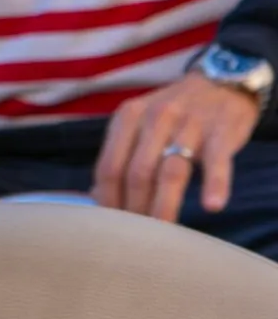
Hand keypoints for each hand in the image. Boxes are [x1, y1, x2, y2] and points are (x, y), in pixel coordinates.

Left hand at [93, 75, 258, 221]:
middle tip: (138, 237)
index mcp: (128, 116)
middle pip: (137, 173)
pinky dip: (214, 185)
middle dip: (134, 209)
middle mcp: (155, 117)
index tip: (111, 225)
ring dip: (164, 206)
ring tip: (162, 233)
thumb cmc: (173, 111)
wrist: (221, 82)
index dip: (108, 200)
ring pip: (171, 172)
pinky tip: (211, 206)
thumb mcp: (139, 121)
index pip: (109, 166)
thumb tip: (97, 195)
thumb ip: (119, 153)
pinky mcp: (221, 131)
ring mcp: (190, 123)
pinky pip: (215, 162)